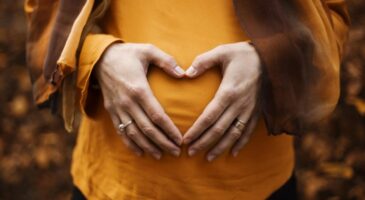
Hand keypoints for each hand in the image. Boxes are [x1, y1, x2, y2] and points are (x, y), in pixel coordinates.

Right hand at [95, 43, 184, 159]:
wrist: (100, 58)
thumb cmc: (128, 54)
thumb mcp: (147, 50)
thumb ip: (166, 61)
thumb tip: (184, 74)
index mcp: (139, 89)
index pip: (157, 116)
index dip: (169, 130)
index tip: (180, 139)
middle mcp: (127, 102)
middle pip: (147, 129)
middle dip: (163, 143)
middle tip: (176, 152)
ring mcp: (118, 109)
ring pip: (134, 134)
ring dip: (148, 147)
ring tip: (161, 155)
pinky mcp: (112, 111)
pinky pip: (121, 132)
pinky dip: (130, 144)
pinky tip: (141, 152)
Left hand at [182, 42, 261, 160]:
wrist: (272, 56)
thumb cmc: (243, 54)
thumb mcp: (222, 52)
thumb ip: (203, 61)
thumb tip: (186, 73)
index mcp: (228, 91)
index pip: (209, 117)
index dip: (196, 130)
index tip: (186, 140)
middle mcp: (239, 104)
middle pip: (219, 129)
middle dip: (204, 142)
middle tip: (190, 153)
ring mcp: (250, 110)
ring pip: (234, 134)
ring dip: (220, 147)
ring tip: (208, 158)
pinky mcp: (257, 111)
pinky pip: (248, 131)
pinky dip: (240, 143)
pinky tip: (233, 153)